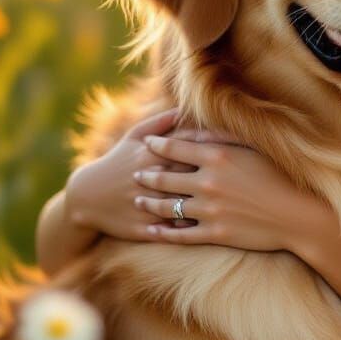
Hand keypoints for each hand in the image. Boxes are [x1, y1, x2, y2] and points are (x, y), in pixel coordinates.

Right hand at [65, 106, 235, 242]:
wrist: (85, 197)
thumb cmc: (118, 161)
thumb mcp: (133, 136)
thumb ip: (162, 122)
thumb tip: (186, 107)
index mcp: (153, 154)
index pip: (192, 146)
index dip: (220, 144)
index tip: (247, 142)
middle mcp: (152, 179)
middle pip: (194, 175)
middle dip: (223, 176)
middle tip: (255, 174)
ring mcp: (147, 205)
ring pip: (187, 206)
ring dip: (212, 206)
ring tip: (240, 203)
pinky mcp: (143, 228)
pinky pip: (173, 231)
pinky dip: (193, 230)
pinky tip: (215, 228)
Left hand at [133, 132, 332, 255]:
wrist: (297, 214)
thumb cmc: (280, 176)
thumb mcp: (253, 149)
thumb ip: (222, 138)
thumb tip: (196, 131)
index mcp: (218, 158)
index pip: (176, 149)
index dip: (158, 145)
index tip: (147, 144)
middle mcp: (208, 183)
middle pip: (166, 178)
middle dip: (147, 175)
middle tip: (135, 174)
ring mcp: (209, 210)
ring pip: (167, 207)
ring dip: (150, 203)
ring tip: (139, 201)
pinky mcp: (214, 234)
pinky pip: (179, 234)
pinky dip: (162, 232)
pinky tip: (151, 230)